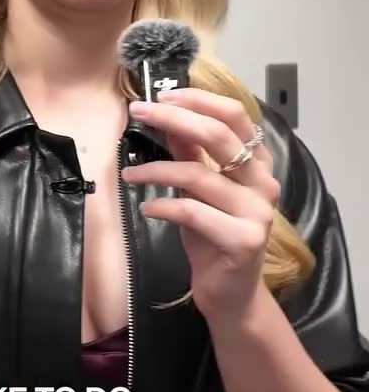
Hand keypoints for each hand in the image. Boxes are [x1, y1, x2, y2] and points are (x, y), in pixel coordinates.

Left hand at [122, 87, 280, 321]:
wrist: (231, 295)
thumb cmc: (214, 238)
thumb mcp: (199, 190)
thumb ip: (190, 154)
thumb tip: (166, 117)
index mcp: (257, 164)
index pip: (235, 115)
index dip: (199, 100)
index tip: (162, 96)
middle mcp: (264, 183)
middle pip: (218, 136)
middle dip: (173, 119)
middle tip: (138, 113)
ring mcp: (258, 212)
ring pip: (199, 175)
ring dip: (155, 169)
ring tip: (128, 174)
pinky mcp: (244, 240)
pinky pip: (193, 212)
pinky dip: (164, 206)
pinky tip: (148, 208)